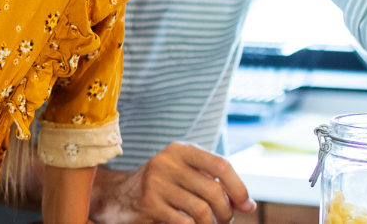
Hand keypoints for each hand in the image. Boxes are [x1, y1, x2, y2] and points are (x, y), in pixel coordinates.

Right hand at [92, 143, 255, 223]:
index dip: (239, 188)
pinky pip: (185, 222)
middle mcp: (167, 163)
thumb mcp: (186, 173)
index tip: (246, 206)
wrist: (119, 195)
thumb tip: (247, 204)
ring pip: (201, 211)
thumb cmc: (164, 186)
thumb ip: (213, 182)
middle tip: (225, 220)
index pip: (220, 165)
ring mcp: (156, 183)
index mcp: (180, 150)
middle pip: (214, 192)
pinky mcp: (150, 204)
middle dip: (226, 212)